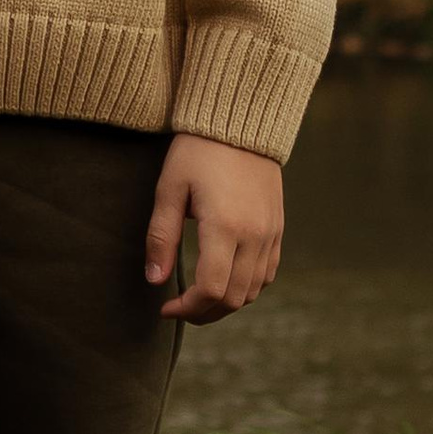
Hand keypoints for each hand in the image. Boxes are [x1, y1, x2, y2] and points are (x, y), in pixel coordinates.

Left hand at [145, 135, 283, 325]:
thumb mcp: (170, 189)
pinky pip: (267, 273)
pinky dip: (246, 287)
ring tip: (198, 297)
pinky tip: (224, 280)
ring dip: (225, 303)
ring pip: (253, 291)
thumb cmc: (197, 151)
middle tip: (179, 307)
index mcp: (224, 226)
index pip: (211, 289)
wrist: (240, 121)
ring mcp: (270, 233)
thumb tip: (154, 280)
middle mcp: (254, 235)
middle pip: (233, 298)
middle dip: (203, 312)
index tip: (165, 307)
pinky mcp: (277, 228)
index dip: (186, 308)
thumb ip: (161, 237)